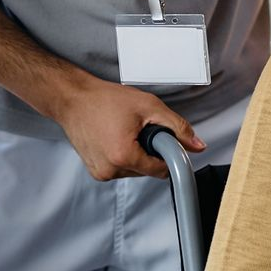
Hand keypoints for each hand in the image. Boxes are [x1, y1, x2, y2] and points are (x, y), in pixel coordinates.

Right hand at [48, 77, 204, 181]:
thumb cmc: (105, 100)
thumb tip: (197, 146)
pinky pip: (121, 168)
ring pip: (135, 170)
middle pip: (148, 170)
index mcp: (123, 156)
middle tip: (139, 129)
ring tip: (124, 131)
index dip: (167, 154)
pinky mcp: (95, 171)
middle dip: (150, 151)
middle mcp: (109, 170)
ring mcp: (100, 172)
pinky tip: (115, 138)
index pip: (161, 170)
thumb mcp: (150, 107)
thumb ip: (178, 128)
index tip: (163, 140)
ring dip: (136, 154)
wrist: (73, 98)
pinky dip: (123, 155)